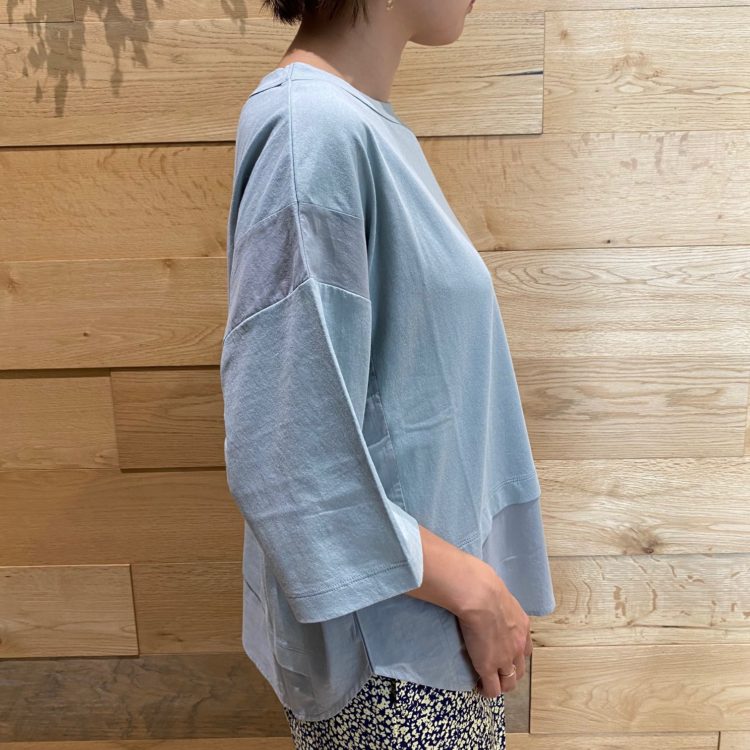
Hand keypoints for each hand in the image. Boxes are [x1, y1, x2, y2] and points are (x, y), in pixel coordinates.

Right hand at [456, 563, 531, 697]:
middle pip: (519, 669)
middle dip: (509, 673)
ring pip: (508, 683)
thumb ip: (499, 603)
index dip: (514, 656)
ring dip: (500, 684)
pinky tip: (480, 688)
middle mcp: (518, 645)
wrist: (480, 596)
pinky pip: (492, 689)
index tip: (503, 656)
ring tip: (488, 682)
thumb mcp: (500, 594)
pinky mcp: (488, 666)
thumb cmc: (485, 586)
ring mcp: (505, 659)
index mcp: (522, 627)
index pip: (524, 650)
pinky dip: (487, 691)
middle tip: (496, 671)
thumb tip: (488, 596)